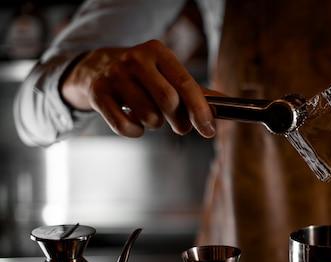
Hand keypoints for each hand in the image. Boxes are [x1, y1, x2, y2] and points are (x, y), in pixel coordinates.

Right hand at [61, 39, 215, 138]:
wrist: (97, 68)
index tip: (209, 130)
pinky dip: (136, 132)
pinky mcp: (98, 94)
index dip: (200, 110)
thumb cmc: (144, 76)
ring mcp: (114, 76)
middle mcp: (135, 60)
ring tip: (153, 117)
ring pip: (149, 116)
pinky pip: (125, 127)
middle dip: (180, 122)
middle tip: (181, 127)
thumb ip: (196, 91)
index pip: (185, 83)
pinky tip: (136, 122)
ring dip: (157, 125)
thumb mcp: (168, 74)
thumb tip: (226, 105)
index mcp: (158, 52)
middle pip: (168, 101)